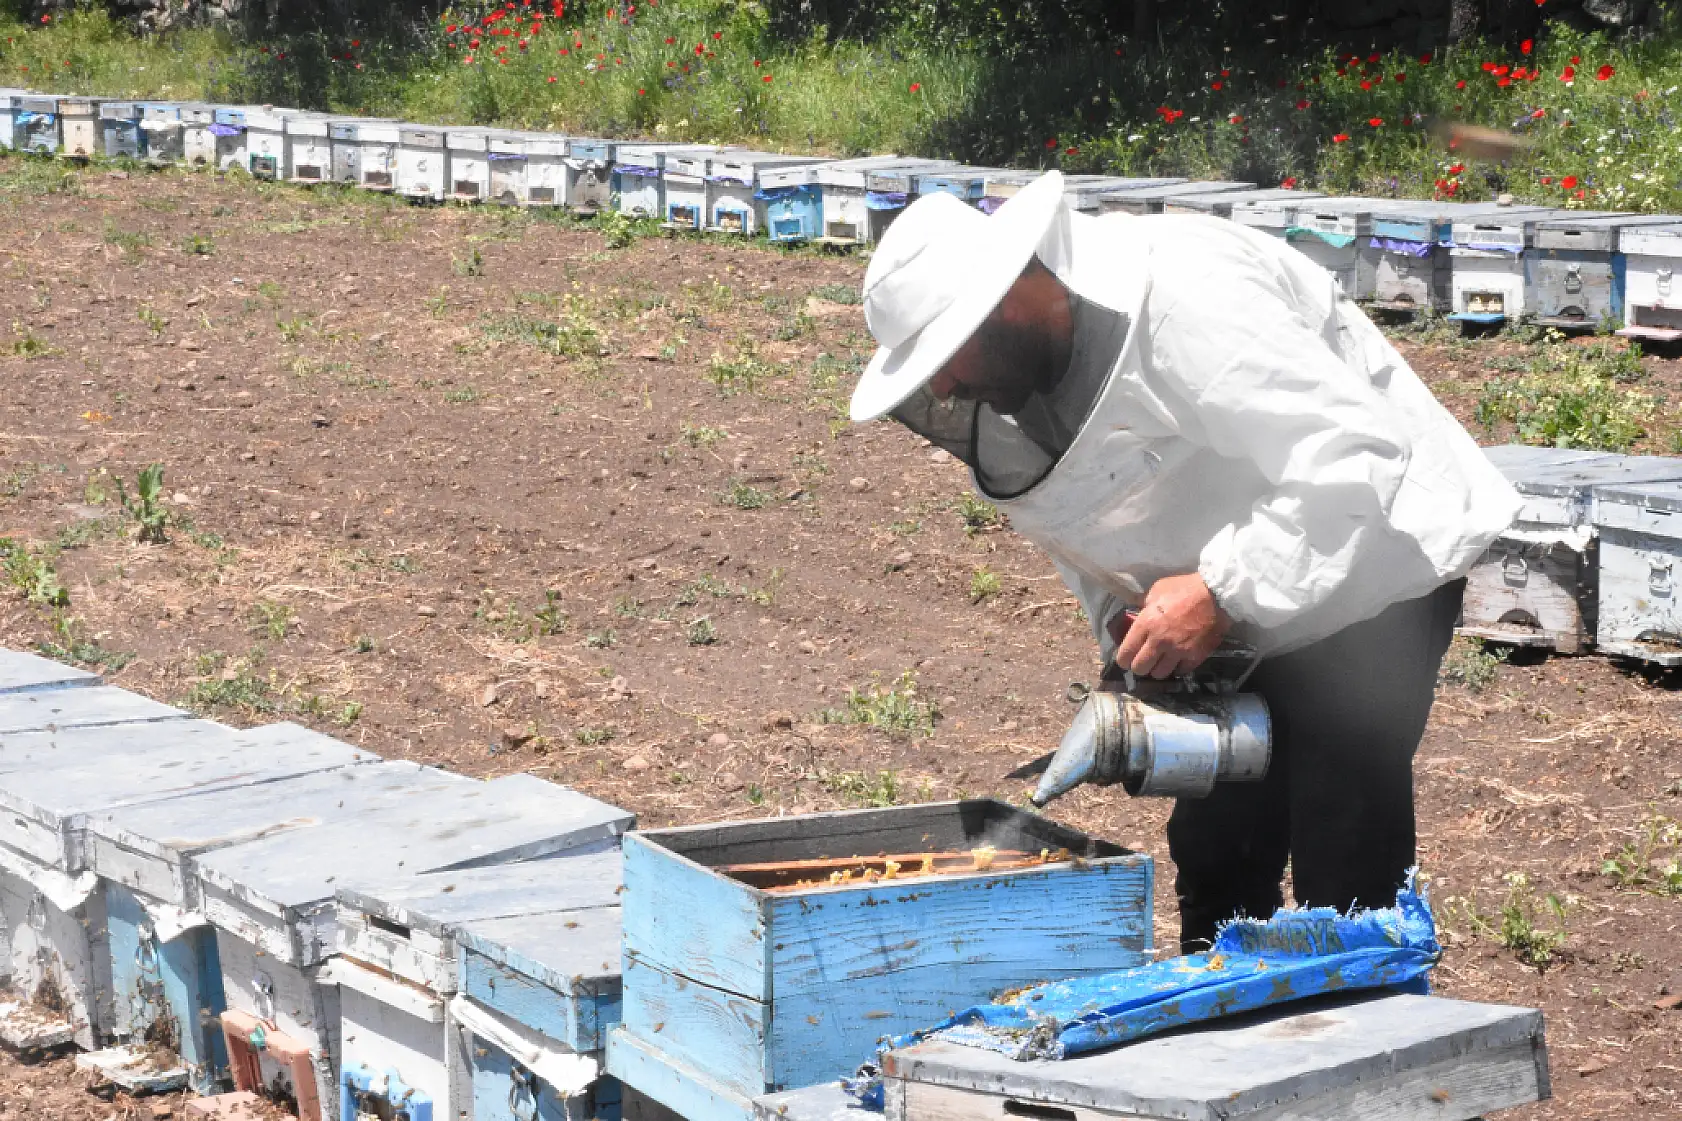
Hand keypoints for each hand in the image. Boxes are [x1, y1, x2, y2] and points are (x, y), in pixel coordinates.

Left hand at [1109, 574, 1231, 679]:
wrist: (1217, 595)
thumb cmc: (1185, 588)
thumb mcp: (1157, 589)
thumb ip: (1144, 603)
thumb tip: (1137, 612)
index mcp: (1146, 624)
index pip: (1125, 653)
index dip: (1123, 660)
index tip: (1125, 659)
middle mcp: (1159, 641)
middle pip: (1140, 668)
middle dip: (1139, 667)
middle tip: (1143, 661)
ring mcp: (1178, 651)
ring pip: (1159, 674)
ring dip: (1158, 669)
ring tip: (1160, 662)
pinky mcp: (1195, 657)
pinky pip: (1180, 671)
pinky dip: (1177, 668)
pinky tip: (1178, 660)